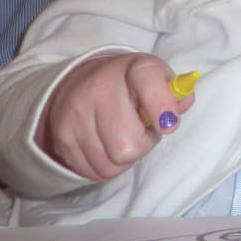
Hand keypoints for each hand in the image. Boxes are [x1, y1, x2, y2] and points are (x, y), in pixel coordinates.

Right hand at [34, 53, 194, 181]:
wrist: (84, 83)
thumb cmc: (132, 86)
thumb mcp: (159, 79)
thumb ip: (176, 95)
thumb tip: (177, 112)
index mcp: (134, 69)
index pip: (148, 83)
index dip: (162, 106)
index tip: (169, 124)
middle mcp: (100, 88)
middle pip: (128, 145)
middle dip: (143, 145)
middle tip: (141, 130)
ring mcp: (76, 113)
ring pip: (112, 163)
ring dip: (124, 158)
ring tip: (122, 136)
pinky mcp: (62, 137)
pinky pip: (94, 172)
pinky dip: (107, 166)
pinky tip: (106, 145)